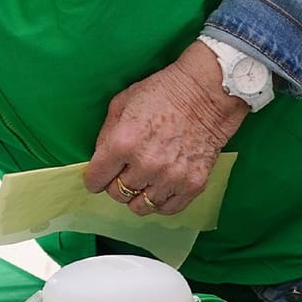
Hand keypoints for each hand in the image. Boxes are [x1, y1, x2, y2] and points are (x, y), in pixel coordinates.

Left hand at [81, 42, 248, 216]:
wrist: (208, 93)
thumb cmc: (163, 92)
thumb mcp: (121, 103)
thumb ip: (106, 134)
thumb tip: (100, 159)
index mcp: (123, 142)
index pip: (96, 179)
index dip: (93, 179)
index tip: (97, 177)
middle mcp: (145, 164)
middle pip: (117, 194)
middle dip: (114, 185)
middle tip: (122, 174)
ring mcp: (171, 177)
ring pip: (141, 206)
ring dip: (137, 196)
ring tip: (141, 182)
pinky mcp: (193, 184)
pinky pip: (168, 209)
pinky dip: (160, 201)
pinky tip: (159, 187)